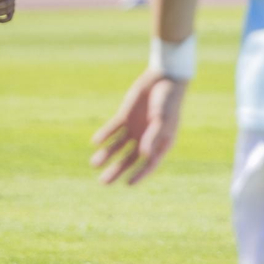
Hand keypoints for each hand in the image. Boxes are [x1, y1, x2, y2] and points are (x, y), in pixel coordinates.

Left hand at [91, 69, 187, 185]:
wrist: (163, 79)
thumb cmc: (168, 102)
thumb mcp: (162, 120)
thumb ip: (153, 137)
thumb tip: (143, 155)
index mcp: (160, 144)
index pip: (148, 164)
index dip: (138, 175)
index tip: (127, 184)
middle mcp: (145, 139)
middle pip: (129, 159)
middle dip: (116, 170)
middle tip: (103, 182)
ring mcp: (134, 129)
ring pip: (118, 146)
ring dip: (107, 154)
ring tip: (94, 164)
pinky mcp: (125, 117)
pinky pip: (113, 129)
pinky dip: (105, 135)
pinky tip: (95, 142)